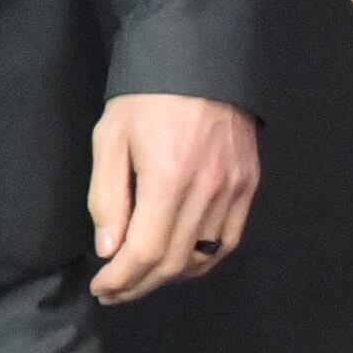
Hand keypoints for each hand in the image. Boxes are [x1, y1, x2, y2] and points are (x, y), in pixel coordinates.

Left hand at [87, 92, 258, 303]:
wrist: (200, 60)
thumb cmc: (146, 97)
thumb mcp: (110, 138)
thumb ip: (108, 197)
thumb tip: (109, 249)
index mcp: (169, 178)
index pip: (146, 251)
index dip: (122, 278)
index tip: (102, 288)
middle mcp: (208, 191)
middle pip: (176, 262)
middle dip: (140, 284)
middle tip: (115, 291)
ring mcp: (235, 190)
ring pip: (206, 257)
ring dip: (171, 277)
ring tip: (141, 279)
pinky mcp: (250, 185)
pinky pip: (230, 239)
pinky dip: (204, 260)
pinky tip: (181, 261)